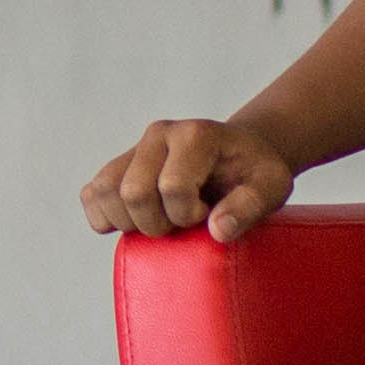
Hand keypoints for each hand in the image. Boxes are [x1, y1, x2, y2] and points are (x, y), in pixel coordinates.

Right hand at [82, 119, 295, 241]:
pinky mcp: (118, 165)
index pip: (172, 187)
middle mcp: (158, 134)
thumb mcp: (272, 186)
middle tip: (183, 223)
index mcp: (195, 135)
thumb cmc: (255, 172)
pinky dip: (104, 217)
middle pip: (133, 193)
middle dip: (157, 224)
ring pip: (104, 193)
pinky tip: (134, 221)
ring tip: (160, 222)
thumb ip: (250, 206)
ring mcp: (134, 148)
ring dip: (129, 222)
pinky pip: (91, 195)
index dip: (188, 214)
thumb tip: (217, 230)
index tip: (208, 214)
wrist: (241, 154)